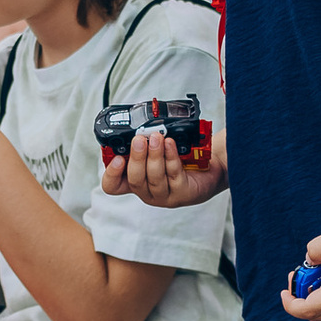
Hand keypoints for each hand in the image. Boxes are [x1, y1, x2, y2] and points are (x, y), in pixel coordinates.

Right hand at [105, 125, 226, 206]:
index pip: (112, 185)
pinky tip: (171, 144)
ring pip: (154, 177)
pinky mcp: (182, 194)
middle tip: (139, 139)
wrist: (209, 169)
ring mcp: (164, 196)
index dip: (111, 174)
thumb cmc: (180, 160)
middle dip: (136, 157)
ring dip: (154, 155)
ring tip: (157, 137)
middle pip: (134, 179)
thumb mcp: (156, 151)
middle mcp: (147, 191)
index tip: (118, 157)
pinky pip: (173, 174)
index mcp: (135, 180)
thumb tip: (137, 125)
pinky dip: (171, 157)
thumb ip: (144, 143)